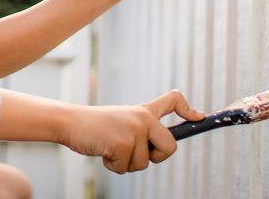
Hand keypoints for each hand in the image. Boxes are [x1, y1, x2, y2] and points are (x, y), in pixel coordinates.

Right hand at [63, 90, 203, 173]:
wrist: (70, 122)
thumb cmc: (93, 126)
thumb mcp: (121, 121)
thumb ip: (141, 130)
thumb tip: (159, 148)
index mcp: (143, 111)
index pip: (172, 101)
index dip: (189, 110)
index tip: (199, 117)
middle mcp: (143, 117)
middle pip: (170, 147)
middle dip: (157, 157)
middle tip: (136, 153)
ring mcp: (134, 130)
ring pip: (144, 163)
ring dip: (125, 163)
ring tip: (109, 147)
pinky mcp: (123, 143)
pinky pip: (126, 167)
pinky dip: (113, 165)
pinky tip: (102, 151)